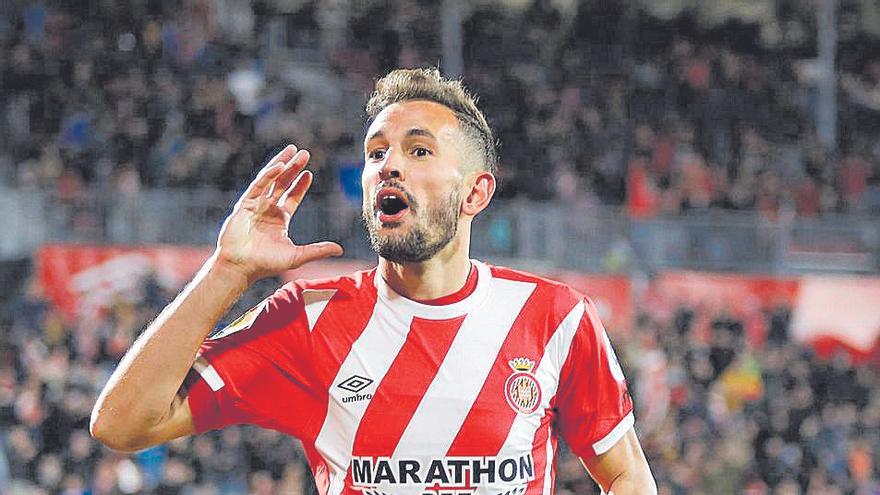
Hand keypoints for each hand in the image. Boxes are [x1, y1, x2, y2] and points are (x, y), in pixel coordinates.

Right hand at [213, 144, 342, 282]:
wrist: (241, 266)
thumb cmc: (266, 264)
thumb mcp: (297, 256)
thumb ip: (317, 250)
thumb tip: (340, 249)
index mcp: (280, 219)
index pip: (292, 197)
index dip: (300, 185)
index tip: (309, 172)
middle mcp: (268, 209)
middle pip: (282, 183)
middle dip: (293, 168)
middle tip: (304, 153)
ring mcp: (255, 205)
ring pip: (270, 179)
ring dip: (281, 164)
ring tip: (292, 150)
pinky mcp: (244, 205)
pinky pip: (258, 186)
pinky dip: (268, 175)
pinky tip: (279, 166)